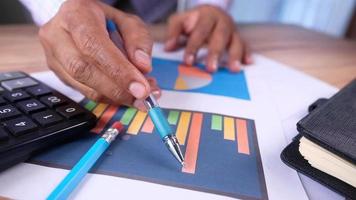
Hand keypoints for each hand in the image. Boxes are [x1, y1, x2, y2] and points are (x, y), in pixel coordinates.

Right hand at [39, 0, 159, 109]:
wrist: (80, 21)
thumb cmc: (104, 20)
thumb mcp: (128, 21)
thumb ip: (139, 41)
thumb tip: (142, 67)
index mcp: (76, 14)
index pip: (94, 45)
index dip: (118, 70)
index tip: (140, 87)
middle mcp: (57, 34)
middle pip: (83, 69)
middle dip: (117, 88)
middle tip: (142, 96)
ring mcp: (53, 56)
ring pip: (82, 85)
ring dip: (114, 96)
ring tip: (137, 96)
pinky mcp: (57, 73)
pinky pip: (83, 92)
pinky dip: (107, 97)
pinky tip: (123, 94)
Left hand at [165, 5, 251, 72]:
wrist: (211, 12)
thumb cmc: (193, 21)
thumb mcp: (180, 21)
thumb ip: (173, 32)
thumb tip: (168, 47)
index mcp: (206, 15)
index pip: (200, 31)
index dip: (194, 47)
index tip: (188, 62)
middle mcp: (222, 21)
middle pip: (220, 36)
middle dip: (215, 53)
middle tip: (211, 69)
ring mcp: (232, 30)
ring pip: (236, 41)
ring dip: (235, 55)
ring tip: (234, 69)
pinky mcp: (239, 37)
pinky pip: (246, 45)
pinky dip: (247, 54)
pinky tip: (248, 63)